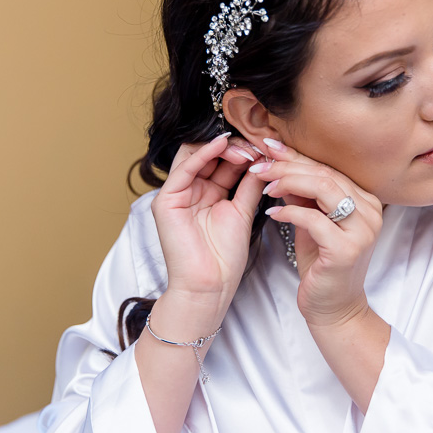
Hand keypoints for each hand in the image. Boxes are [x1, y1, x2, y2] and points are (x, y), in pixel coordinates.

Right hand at [150, 133, 265, 317]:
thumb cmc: (225, 257)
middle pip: (208, 152)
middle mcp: (190, 189)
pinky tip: (222, 145)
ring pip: (195, 153)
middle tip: (258, 148)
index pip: (222, 159)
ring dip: (222, 148)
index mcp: (208, 192)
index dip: (243, 151)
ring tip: (246, 151)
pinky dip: (204, 153)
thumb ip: (250, 184)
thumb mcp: (243, 211)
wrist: (209, 287)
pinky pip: (184, 168)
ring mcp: (176, 194)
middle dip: (235, 146)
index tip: (267, 150)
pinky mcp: (165, 200)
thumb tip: (264, 158)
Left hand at [250, 139, 382, 327]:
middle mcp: (370, 211)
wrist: (334, 307)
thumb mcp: (312, 222)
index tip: (268, 147)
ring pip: (323, 189)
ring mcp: (362, 230)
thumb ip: (303, 194)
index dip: (296, 156)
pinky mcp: (346, 250)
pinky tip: (272, 215)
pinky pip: (314, 220)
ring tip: (264, 184)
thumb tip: (279, 162)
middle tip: (258, 165)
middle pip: (325, 174)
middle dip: (287, 166)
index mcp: (365, 200)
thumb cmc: (322, 264)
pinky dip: (289, 213)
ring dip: (288, 182)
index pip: (328, 168)